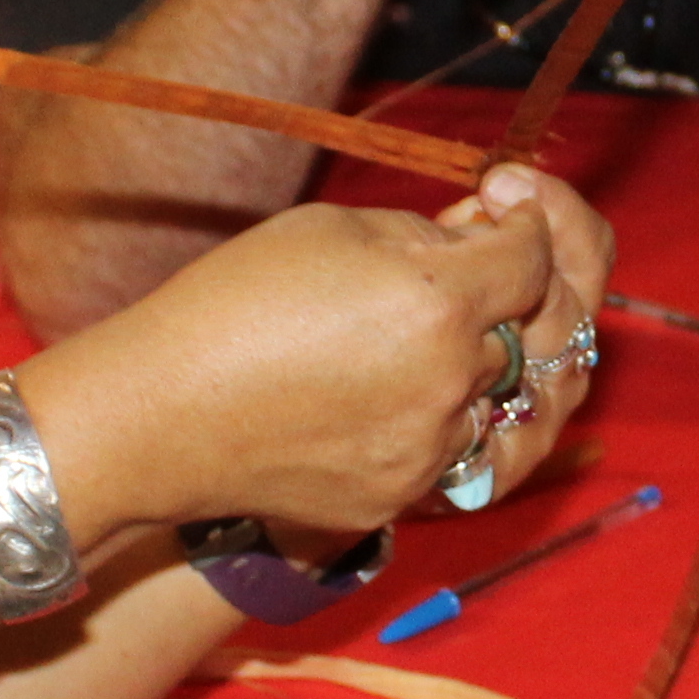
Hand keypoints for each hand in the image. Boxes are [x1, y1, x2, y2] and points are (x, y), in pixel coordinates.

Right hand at [40, 166, 591, 535]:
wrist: (159, 416)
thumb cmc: (233, 303)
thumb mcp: (336, 229)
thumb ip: (434, 233)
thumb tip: (492, 235)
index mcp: (437, 304)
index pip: (537, 256)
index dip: (534, 219)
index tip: (508, 203)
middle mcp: (450, 383)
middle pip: (540, 327)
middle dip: (532, 284)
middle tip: (501, 256)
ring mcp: (431, 449)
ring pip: (512, 396)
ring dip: (498, 352)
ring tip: (456, 318)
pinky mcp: (404, 495)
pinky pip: (465, 448)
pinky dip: (455, 407)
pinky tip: (410, 375)